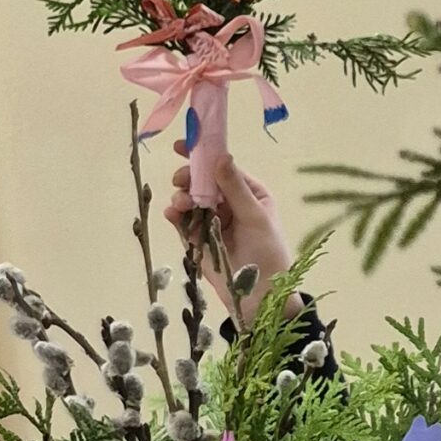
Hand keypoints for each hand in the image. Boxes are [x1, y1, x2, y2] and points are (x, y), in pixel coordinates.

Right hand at [164, 155, 291, 319]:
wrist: (258, 296)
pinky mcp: (198, 237)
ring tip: (182, 204)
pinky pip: (182, 220)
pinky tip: (173, 213)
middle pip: (203, 181)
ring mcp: (213, 219)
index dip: (205, 155)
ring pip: (190, 199)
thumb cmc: (267, 254)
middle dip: (190, 178)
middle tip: (181, 180)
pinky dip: (175, 215)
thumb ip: (235, 188)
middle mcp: (230, 203)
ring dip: (182, 197)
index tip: (183, 145)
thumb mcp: (255, 217)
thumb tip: (221, 156)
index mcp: (250, 193)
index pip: (225, 168)